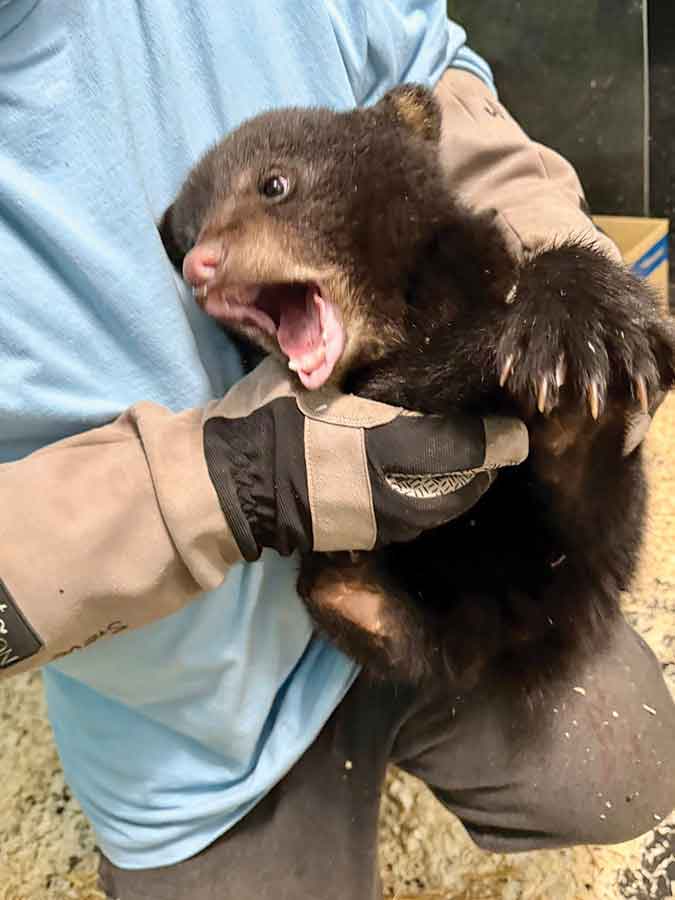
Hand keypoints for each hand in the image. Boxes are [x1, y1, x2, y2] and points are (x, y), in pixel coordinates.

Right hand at [203, 357, 527, 558]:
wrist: (230, 484)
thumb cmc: (269, 419)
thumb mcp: (315, 381)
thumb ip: (358, 375)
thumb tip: (391, 360)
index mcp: (389, 443)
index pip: (464, 445)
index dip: (496, 439)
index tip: (516, 429)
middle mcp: (397, 488)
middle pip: (465, 483)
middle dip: (485, 465)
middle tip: (498, 443)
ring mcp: (383, 521)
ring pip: (442, 507)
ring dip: (460, 486)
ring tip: (468, 464)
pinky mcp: (366, 537)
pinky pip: (415, 520)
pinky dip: (431, 502)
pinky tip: (423, 484)